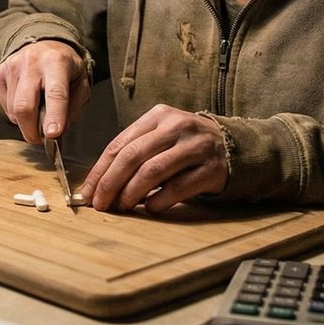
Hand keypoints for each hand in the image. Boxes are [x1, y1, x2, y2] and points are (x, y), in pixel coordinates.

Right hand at [0, 40, 89, 142]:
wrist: (45, 45)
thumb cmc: (65, 68)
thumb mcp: (81, 84)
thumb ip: (72, 108)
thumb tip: (55, 133)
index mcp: (57, 62)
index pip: (55, 93)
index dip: (54, 116)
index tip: (52, 135)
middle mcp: (32, 61)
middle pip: (25, 106)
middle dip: (31, 131)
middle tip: (40, 140)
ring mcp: (13, 65)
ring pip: (13, 109)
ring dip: (26, 122)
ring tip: (38, 113)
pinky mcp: (0, 71)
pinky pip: (5, 106)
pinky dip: (16, 113)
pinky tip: (27, 102)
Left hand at [79, 105, 227, 213]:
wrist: (235, 146)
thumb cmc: (188, 145)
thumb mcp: (162, 135)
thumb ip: (135, 151)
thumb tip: (102, 183)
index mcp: (158, 116)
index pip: (120, 143)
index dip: (100, 170)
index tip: (88, 191)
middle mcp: (176, 126)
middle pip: (133, 156)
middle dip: (110, 183)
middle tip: (100, 204)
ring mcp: (195, 147)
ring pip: (153, 171)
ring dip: (131, 193)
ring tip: (121, 207)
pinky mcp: (211, 168)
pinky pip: (178, 188)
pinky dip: (159, 201)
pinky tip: (150, 208)